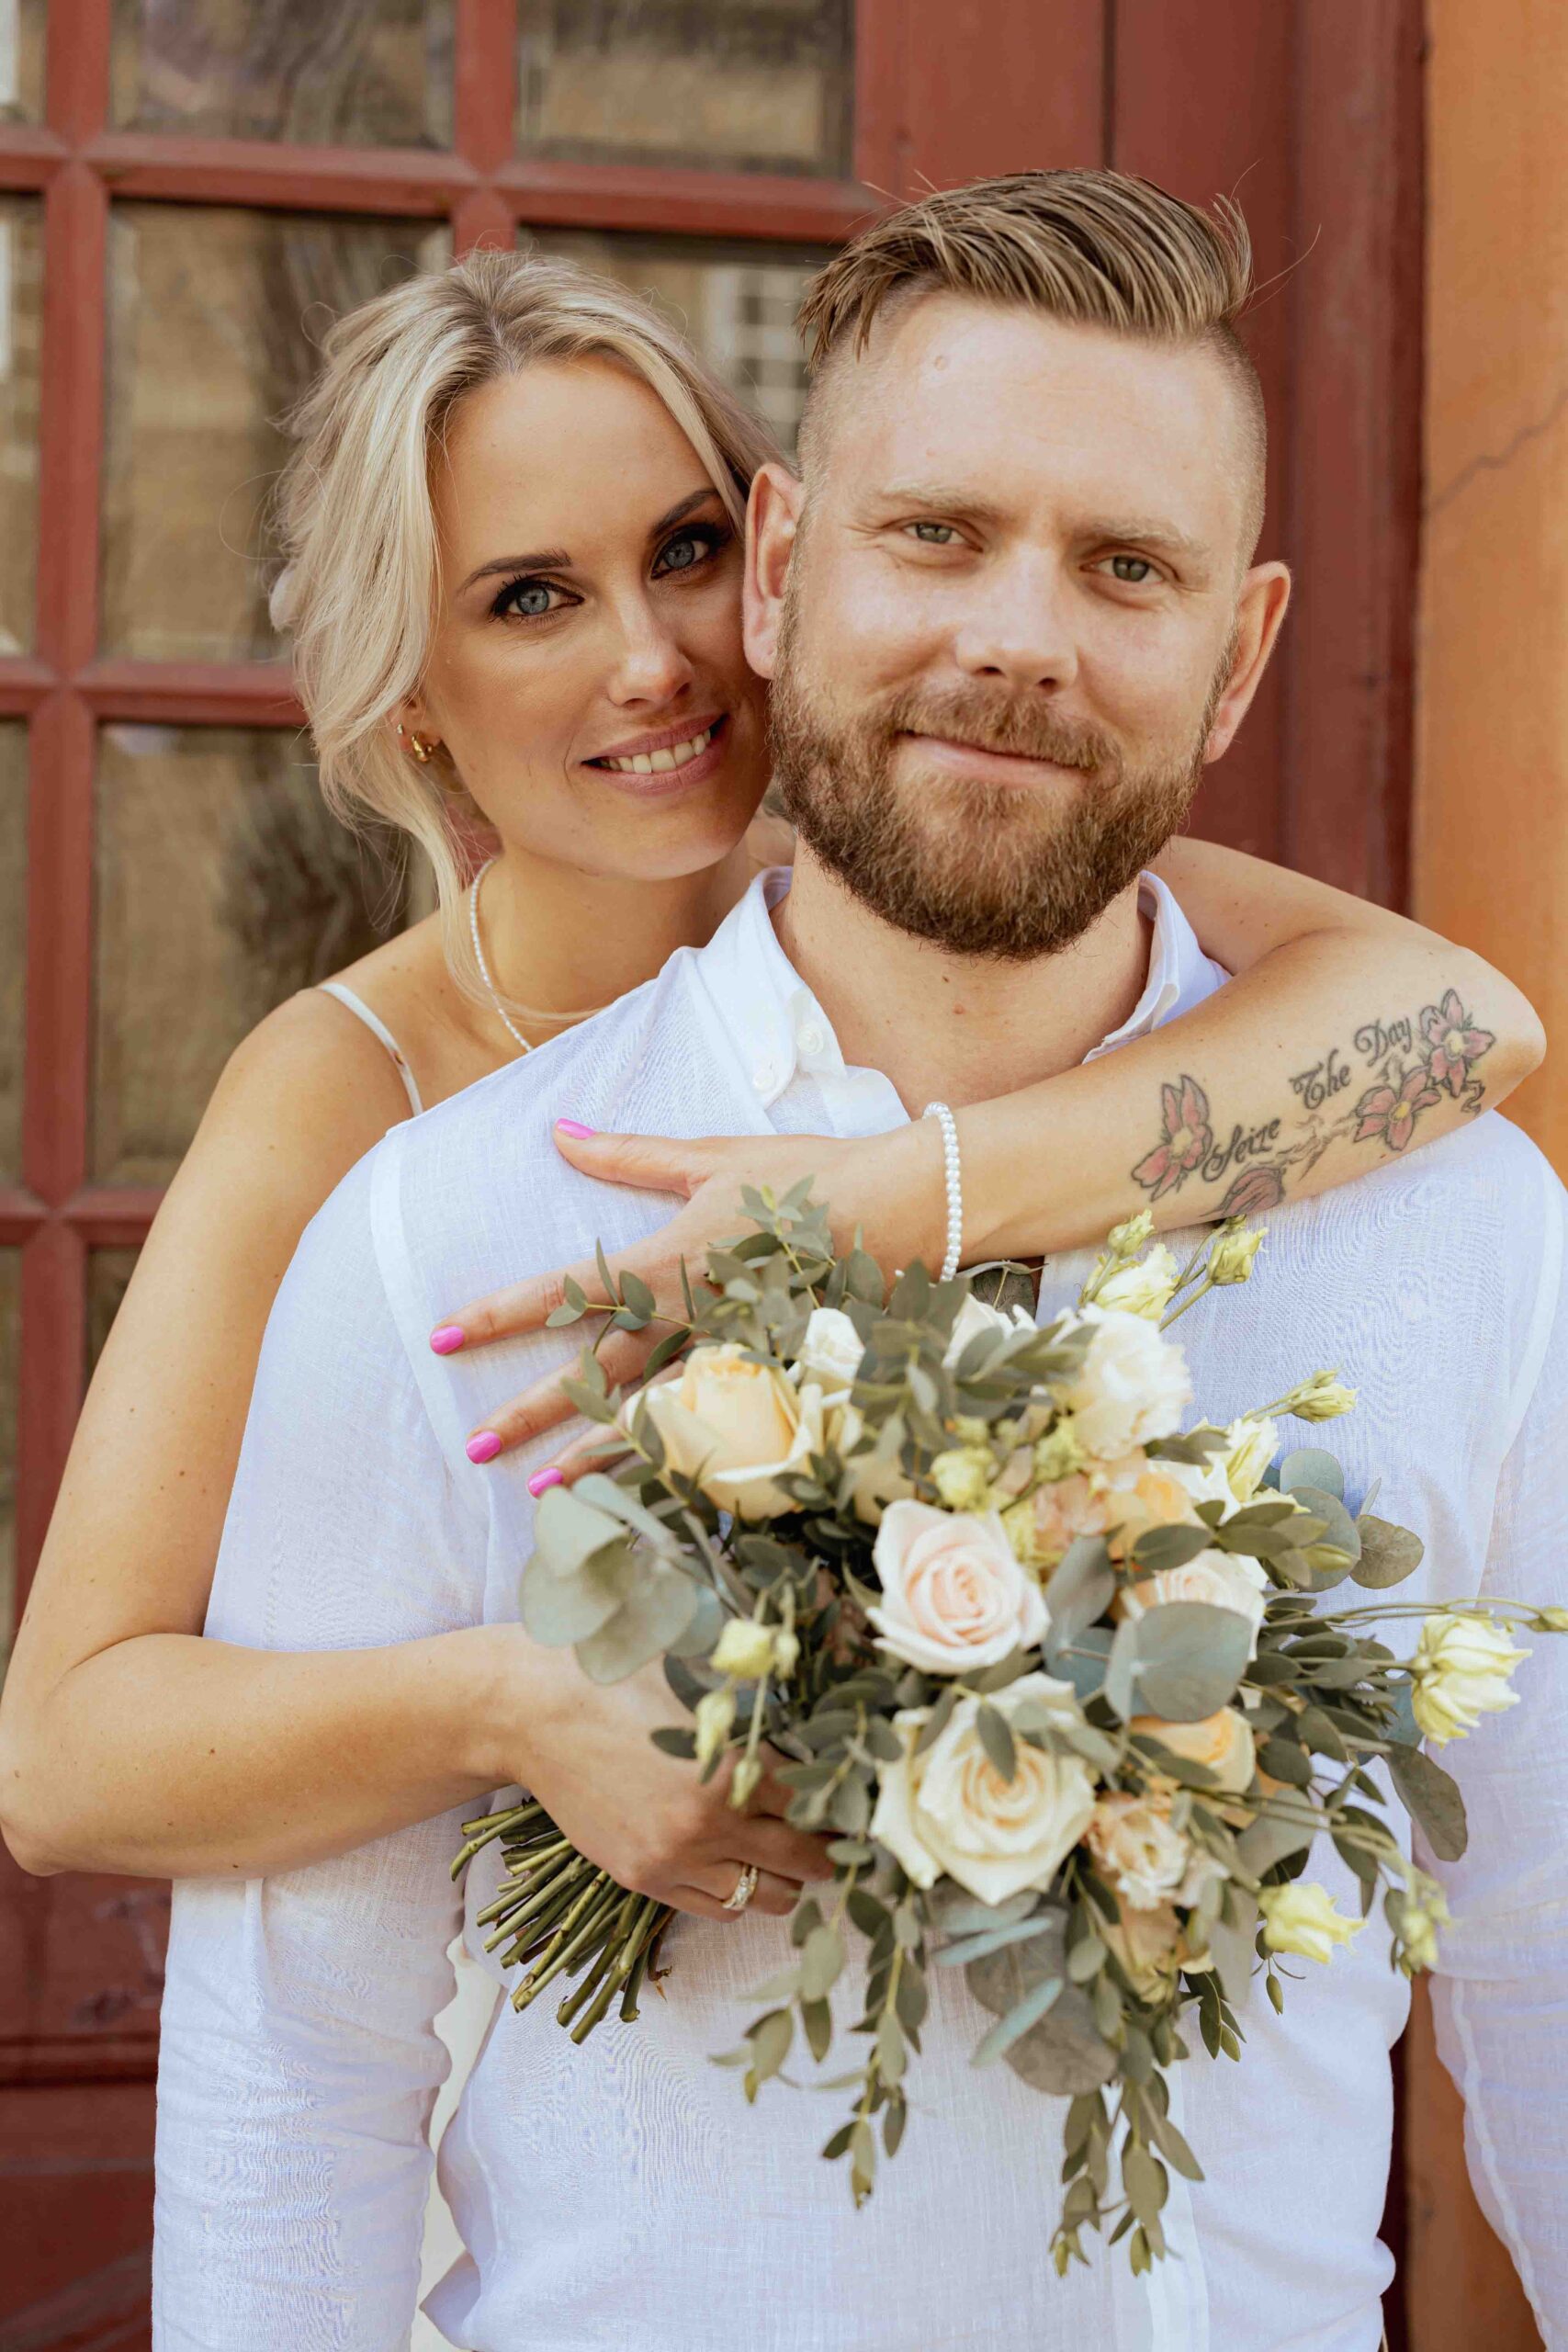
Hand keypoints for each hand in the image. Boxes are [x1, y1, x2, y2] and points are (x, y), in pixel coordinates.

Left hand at [434, 1118, 948, 1460]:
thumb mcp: (710, 1157)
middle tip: (474, 1445)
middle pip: (592, 1373)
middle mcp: (687, 1315)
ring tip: (539, 1493)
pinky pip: (710, 1431)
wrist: (901, 1210)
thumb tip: (559, 1131)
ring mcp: (728, 1355)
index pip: (561, 1289)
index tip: (441, 1333)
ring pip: (646, 1417)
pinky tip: (639, 1489)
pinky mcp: (768, 1377)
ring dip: (589, 1456)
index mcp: (663, 1259)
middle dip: (530, 1410)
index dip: (497, 1313)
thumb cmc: (805, 1176)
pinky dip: (670, 1464)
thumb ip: (628, 1154)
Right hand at [483, 1627, 833, 1921]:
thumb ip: (759, 1698)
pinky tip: (746, 1868)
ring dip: (788, 1881)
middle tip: (841, 1839)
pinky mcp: (642, 1877)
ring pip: (761, 1896)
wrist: (534, 1713)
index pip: (814, 1805)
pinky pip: (713, 1908)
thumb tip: (819, 1705)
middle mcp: (707, 1824)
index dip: (841, 1805)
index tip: (856, 1803)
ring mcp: (673, 1858)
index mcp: (731, 1765)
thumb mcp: (699, 1673)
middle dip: (827, 1851)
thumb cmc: (618, 1677)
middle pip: (799, 1859)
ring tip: (795, 1858)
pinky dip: (740, 1895)